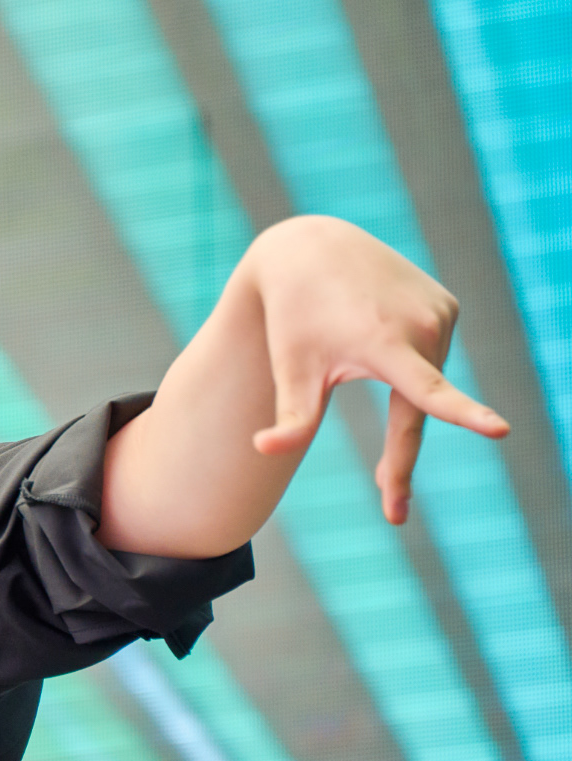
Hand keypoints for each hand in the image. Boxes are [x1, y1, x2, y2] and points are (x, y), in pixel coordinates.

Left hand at [247, 216, 508, 522]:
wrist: (310, 250)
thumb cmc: (295, 317)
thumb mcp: (292, 368)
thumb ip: (291, 417)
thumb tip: (262, 451)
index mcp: (385, 344)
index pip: (427, 392)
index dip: (463, 414)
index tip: (499, 430)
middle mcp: (422, 326)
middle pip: (416, 410)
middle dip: (400, 458)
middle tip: (392, 510)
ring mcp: (441, 313)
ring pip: (424, 382)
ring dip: (398, 395)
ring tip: (350, 356)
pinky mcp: (447, 304)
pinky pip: (428, 354)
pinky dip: (408, 362)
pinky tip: (374, 333)